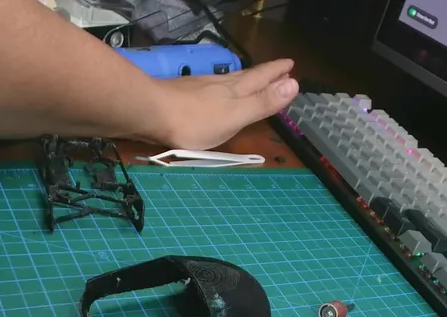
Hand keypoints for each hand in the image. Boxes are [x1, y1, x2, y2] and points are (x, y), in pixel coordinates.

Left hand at [153, 58, 299, 149]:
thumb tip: (294, 84)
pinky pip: (212, 86)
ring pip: (229, 80)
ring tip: (253, 77)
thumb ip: (263, 103)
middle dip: (265, 73)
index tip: (291, 65)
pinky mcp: (184, 93)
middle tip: (280, 68)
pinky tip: (217, 89)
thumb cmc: (196, 120)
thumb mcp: (236, 116)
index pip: (262, 78)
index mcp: (236, 91)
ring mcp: (201, 87)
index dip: (277, 73)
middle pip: (248, 76)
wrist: (152, 112)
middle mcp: (221, 84)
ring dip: (245, 78)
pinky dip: (223, 86)